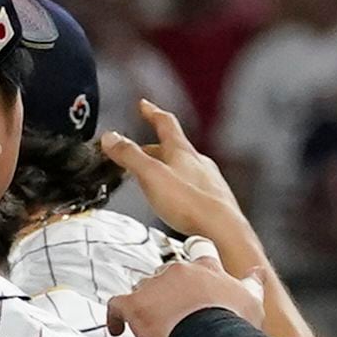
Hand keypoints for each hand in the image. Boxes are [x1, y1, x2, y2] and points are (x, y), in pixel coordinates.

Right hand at [100, 101, 247, 236]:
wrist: (225, 231)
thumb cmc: (191, 203)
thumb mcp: (151, 175)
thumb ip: (129, 155)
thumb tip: (111, 137)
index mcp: (182, 152)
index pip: (166, 123)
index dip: (152, 112)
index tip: (144, 105)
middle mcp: (199, 163)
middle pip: (172, 148)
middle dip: (152, 148)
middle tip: (137, 151)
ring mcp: (209, 181)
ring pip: (183, 168)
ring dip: (165, 168)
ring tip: (152, 175)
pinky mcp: (215, 201)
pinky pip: (192, 186)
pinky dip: (178, 186)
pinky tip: (175, 198)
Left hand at [107, 259, 267, 336]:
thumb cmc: (235, 323)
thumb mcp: (252, 300)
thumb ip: (252, 283)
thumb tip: (258, 271)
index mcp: (206, 268)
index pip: (200, 251)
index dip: (196, 259)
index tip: (193, 273)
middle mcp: (179, 270)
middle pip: (167, 273)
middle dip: (169, 290)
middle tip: (176, 313)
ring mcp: (155, 286)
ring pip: (143, 288)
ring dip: (147, 304)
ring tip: (154, 326)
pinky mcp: (135, 304)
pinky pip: (117, 306)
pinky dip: (116, 317)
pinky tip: (119, 329)